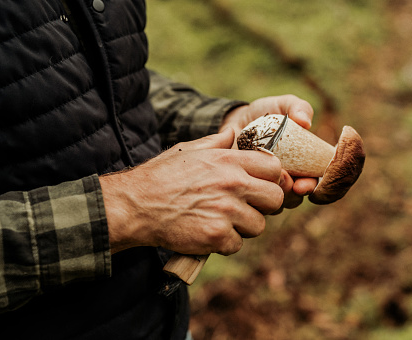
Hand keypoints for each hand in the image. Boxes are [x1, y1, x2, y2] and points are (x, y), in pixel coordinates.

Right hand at [100, 128, 283, 254]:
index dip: (270, 179)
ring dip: (242, 227)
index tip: (258, 186)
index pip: (275, 169)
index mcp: (229, 160)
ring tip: (220, 220)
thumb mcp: (189, 150)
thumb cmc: (162, 176)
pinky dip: (224, 243)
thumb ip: (217, 142)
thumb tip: (233, 132)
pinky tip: (208, 233)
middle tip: (245, 207)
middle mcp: (233, 183)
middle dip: (263, 205)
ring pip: (258, 225)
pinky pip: (237, 244)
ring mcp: (226, 211)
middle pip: (275, 199)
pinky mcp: (216, 235)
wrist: (136, 205)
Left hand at [220, 95, 317, 211]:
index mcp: (305, 162)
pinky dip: (255, 195)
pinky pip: (257, 201)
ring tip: (268, 181)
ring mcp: (270, 186)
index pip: (317, 180)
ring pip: (278, 202)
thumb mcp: (281, 106)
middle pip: (299, 196)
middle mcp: (291, 178)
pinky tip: (249, 184)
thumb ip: (297, 107)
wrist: (234, 122)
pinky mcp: (251, 190)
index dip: (316, 187)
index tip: (305, 183)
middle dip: (296, 194)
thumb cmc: (264, 114)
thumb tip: (306, 122)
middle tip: (290, 186)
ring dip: (277, 196)